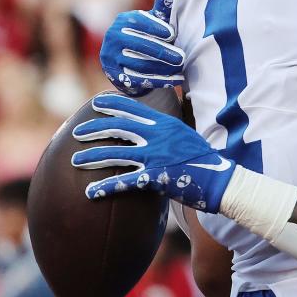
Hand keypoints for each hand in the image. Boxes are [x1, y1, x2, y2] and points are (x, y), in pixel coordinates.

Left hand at [71, 93, 234, 211]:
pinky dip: (104, 187)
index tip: (96, 104)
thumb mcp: (188, 134)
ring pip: (116, 153)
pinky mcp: (156, 177)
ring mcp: (157, 156)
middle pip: (119, 127)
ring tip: (76, 160)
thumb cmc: (204, 159)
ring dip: (92, 157)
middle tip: (77, 133)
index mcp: (166, 124)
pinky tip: (90, 192)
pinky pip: (124, 182)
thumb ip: (171, 126)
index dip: (113, 105)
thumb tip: (164, 114)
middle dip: (94, 129)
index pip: (135, 109)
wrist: (220, 180)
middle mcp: (159, 136)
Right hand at [100, 0, 184, 95]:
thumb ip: (163, 7)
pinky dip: (159, 81)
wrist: (130, 63)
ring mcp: (111, 58)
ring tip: (181, 69)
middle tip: (181, 57)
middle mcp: (112, 38)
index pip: (138, 22)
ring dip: (163, 68)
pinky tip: (175, 80)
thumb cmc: (148, 36)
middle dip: (162, 52)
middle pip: (139, 45)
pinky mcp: (115, 76)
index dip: (155, 27)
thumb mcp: (155, 22)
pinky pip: (138, 80)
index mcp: (123, 21)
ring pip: (139, 64)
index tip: (172, 34)